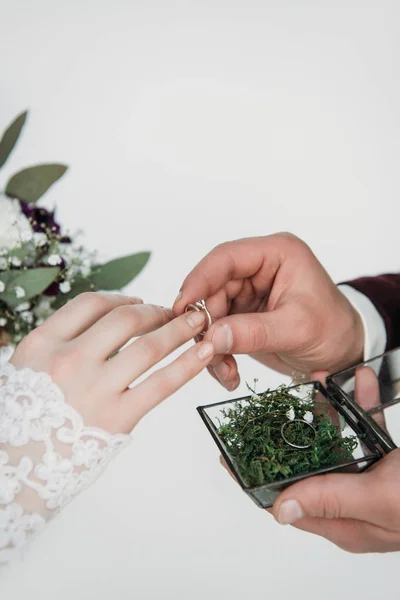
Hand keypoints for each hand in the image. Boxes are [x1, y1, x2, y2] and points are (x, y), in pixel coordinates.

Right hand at [11, 292, 214, 432]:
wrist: (16, 475)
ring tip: (197, 321)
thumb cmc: (22, 421)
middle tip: (171, 312)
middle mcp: (69, 360)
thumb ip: (57, 343)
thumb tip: (99, 322)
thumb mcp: (25, 370)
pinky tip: (206, 352)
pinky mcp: (118, 417)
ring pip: (149, 346)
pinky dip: (189, 364)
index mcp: (42, 343)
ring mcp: (95, 389)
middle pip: (125, 319)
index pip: (91, 304)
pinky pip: (162, 383)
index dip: (121, 299)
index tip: (137, 302)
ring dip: (178, 329)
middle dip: (154, 311)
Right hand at [174, 233, 363, 389]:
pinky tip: (228, 371)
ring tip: (223, 369)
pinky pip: (218, 330)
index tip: (184, 305)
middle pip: (213, 287)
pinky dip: (218, 352)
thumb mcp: (296, 329)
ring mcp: (249, 292)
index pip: (227, 258)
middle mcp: (258, 269)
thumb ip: (254, 332)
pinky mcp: (243, 315)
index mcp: (276, 254)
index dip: (200, 279)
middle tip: (206, 350)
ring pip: (211, 312)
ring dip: (211, 343)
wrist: (344, 353)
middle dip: (207, 322)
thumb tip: (213, 338)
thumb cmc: (333, 329)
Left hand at [221, 367, 397, 552]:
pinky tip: (360, 379)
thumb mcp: (381, 498)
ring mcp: (370, 477)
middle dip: (292, 430)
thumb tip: (279, 511)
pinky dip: (362, 405)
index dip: (255, 478)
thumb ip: (331, 499)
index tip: (228, 453)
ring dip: (330, 409)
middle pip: (306, 464)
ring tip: (322, 379)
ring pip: (337, 441)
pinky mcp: (389, 458)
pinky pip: (367, 430)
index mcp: (343, 522)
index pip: (284, 501)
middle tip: (275, 401)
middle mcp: (351, 500)